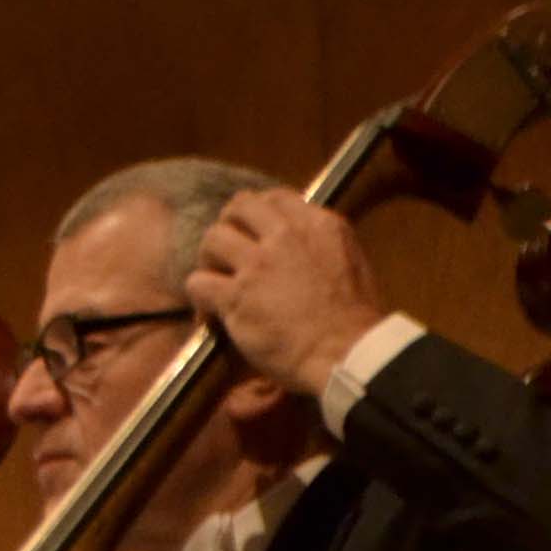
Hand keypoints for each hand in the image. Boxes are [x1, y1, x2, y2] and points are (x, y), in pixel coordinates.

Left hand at [186, 190, 390, 404]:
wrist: (346, 352)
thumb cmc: (353, 320)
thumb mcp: (351, 263)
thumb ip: (321, 246)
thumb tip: (303, 246)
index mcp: (318, 226)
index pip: (275, 198)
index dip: (256, 214)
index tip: (252, 233)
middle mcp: (286, 237)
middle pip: (239, 207)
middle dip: (228, 226)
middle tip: (226, 252)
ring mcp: (258, 265)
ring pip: (213, 239)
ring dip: (208, 261)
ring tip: (215, 282)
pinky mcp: (237, 296)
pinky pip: (198, 282)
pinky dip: (198, 300)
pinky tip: (209, 316)